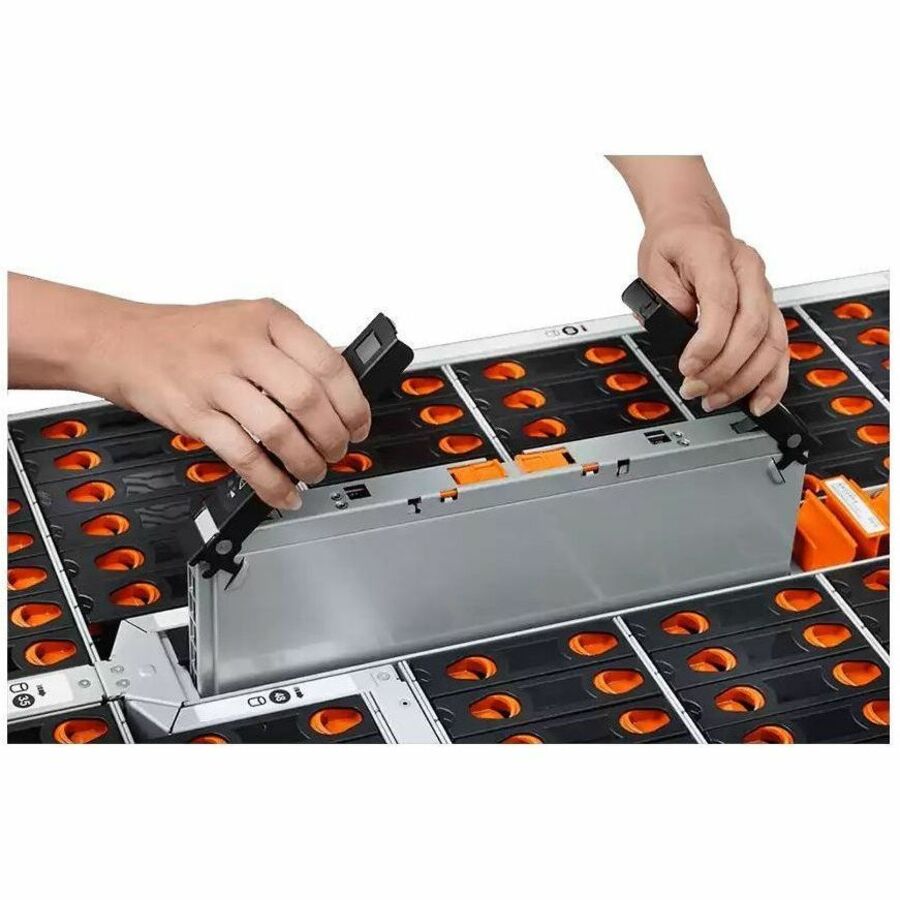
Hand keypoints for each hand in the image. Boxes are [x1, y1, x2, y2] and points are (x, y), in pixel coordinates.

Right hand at [92, 298, 370, 508]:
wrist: (125, 341)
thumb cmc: (194, 335)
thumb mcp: (251, 322)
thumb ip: (294, 351)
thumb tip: (342, 396)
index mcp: (269, 319)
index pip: (329, 364)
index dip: (353, 403)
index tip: (359, 425)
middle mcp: (244, 346)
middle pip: (308, 399)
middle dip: (333, 436)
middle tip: (338, 451)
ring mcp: (216, 380)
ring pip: (279, 430)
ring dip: (306, 461)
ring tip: (314, 470)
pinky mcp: (193, 415)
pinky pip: (242, 456)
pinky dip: (270, 482)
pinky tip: (283, 492)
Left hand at [638, 218, 788, 415]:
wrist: (693, 226)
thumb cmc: (674, 244)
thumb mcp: (653, 263)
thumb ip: (664, 298)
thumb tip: (681, 331)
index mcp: (717, 253)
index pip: (722, 303)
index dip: (707, 343)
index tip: (688, 367)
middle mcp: (749, 270)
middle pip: (752, 328)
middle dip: (724, 368)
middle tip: (696, 388)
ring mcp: (763, 290)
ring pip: (771, 342)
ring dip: (745, 379)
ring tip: (717, 399)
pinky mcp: (768, 309)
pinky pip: (779, 347)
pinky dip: (772, 378)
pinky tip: (759, 400)